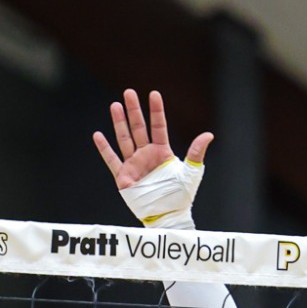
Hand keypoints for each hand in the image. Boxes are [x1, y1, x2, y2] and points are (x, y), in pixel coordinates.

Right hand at [92, 89, 211, 189]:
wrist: (167, 215)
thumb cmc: (180, 196)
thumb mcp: (191, 173)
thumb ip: (196, 153)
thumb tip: (208, 134)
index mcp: (162, 151)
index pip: (158, 126)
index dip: (156, 110)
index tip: (154, 93)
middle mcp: (146, 155)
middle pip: (138, 128)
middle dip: (133, 110)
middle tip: (128, 92)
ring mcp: (134, 164)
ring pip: (124, 139)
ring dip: (119, 122)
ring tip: (114, 105)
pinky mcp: (123, 177)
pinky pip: (112, 160)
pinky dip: (105, 148)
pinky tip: (98, 135)